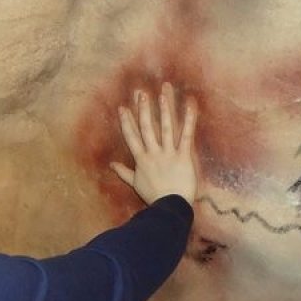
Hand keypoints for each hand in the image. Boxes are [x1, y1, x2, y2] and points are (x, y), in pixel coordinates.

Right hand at [111, 83, 197, 203]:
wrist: (170, 207)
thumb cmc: (153, 196)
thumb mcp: (135, 183)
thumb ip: (123, 172)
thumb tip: (111, 165)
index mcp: (141, 159)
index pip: (131, 136)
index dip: (127, 121)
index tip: (122, 108)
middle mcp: (153, 153)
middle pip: (147, 128)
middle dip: (143, 110)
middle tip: (141, 93)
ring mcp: (168, 154)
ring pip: (165, 128)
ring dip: (164, 110)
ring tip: (162, 94)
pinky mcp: (183, 156)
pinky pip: (186, 136)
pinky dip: (188, 121)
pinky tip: (189, 107)